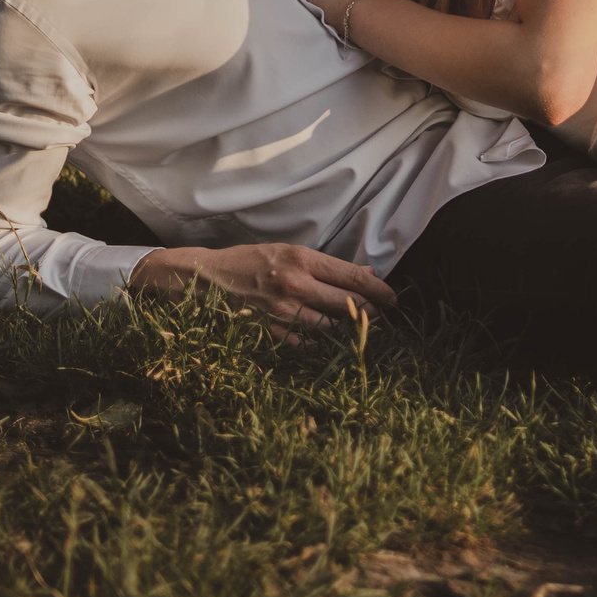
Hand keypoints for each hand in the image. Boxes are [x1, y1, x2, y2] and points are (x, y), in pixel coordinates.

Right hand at [130, 242, 395, 338]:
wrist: (202, 279)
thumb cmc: (248, 261)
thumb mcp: (287, 252)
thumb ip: (325, 265)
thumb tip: (365, 275)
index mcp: (302, 259)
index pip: (352, 277)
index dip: (378, 290)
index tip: (393, 298)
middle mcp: (295, 285)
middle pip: (347, 304)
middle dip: (369, 311)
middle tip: (381, 314)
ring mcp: (282, 311)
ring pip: (329, 327)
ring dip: (344, 328)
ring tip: (352, 325)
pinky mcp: (269, 332)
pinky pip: (305, 344)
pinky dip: (316, 342)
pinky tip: (320, 338)